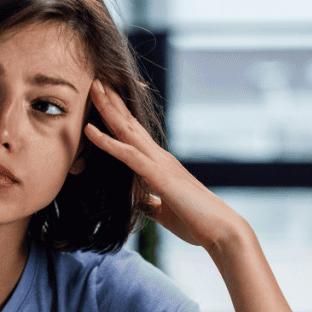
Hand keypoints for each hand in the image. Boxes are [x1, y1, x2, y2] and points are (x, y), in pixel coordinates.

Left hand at [84, 80, 246, 250]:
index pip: (135, 134)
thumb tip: (141, 203)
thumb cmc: (197, 223)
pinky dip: (106, 142)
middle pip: (130, 123)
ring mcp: (159, 163)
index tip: (105, 97)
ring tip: (92, 87)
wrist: (221, 231)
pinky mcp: (157, 176)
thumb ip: (151, 204)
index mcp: (160, 165)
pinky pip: (127, 154)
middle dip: (112, 101)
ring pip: (127, 130)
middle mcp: (160, 157)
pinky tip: (89, 130)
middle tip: (95, 79)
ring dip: (108, 108)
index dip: (120, 115)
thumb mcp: (165, 212)